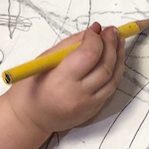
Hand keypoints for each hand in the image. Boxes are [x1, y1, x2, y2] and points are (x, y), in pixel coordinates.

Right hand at [0, 23, 124, 148]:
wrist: (30, 119)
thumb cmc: (31, 87)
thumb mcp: (44, 61)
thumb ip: (70, 44)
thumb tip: (94, 29)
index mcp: (61, 81)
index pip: (88, 55)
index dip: (95, 39)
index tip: (95, 30)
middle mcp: (78, 95)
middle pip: (104, 66)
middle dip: (111, 45)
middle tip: (112, 30)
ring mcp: (88, 105)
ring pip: (113, 78)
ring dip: (118, 57)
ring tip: (117, 41)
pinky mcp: (94, 110)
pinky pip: (110, 88)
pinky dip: (114, 71)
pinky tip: (113, 59)